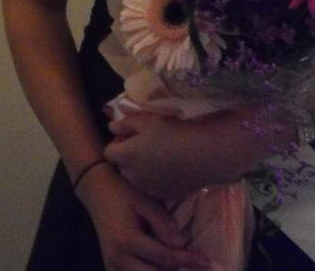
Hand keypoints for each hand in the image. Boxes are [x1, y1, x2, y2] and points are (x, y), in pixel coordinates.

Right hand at [76, 161, 209, 269]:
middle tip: (199, 269)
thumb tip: (181, 244)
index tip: (206, 261)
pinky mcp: (112, 268)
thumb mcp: (145, 201)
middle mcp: (117, 260)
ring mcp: (112, 267)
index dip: (187, 260)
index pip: (163, 257)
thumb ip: (162, 223)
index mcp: (127, 241)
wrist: (98, 192)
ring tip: (185, 269)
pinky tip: (168, 269)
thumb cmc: (125, 192)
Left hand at [104, 109, 292, 203]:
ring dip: (143, 167)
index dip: (119, 141)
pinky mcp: (165, 194)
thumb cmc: (175, 130)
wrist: (205, 153)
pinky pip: (154, 185)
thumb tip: (111, 126)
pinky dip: (158, 177)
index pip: (109, 151)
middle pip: (123, 165)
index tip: (134, 133)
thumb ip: (126, 123)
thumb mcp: (149, 120)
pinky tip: (173, 165)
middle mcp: (132, 176)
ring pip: (138, 177)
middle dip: (130, 155)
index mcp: (126, 156)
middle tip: (149, 142)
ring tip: (162, 154)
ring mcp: (148, 188)